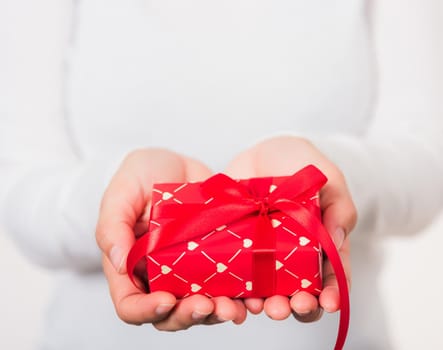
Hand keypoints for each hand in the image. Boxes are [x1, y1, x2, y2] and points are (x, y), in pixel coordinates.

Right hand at [96, 148, 246, 329]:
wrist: (175, 164)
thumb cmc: (140, 176)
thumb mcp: (121, 193)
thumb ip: (112, 226)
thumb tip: (119, 263)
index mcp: (130, 266)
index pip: (131, 304)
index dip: (146, 310)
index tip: (167, 300)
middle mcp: (158, 276)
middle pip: (169, 314)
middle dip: (188, 315)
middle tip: (208, 305)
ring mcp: (187, 271)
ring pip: (200, 306)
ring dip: (217, 313)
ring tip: (235, 307)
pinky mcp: (212, 261)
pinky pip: (226, 287)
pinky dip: (239, 297)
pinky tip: (252, 297)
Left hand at [225, 136, 355, 321]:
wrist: (263, 152)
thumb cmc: (301, 163)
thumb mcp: (327, 178)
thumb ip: (339, 206)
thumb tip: (336, 240)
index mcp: (321, 243)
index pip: (331, 276)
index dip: (332, 293)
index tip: (328, 302)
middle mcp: (294, 255)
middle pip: (299, 291)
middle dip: (295, 306)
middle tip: (286, 307)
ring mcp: (265, 253)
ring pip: (268, 289)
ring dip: (265, 303)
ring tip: (259, 306)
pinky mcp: (239, 247)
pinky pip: (238, 274)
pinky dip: (236, 289)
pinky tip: (233, 294)